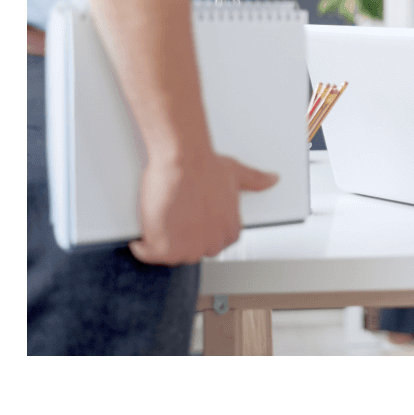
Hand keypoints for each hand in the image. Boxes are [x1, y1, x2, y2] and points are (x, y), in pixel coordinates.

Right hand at [129, 150, 278, 265]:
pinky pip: (147, 255)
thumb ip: (255, 181)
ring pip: (170, 256)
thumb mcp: (237, 174)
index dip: (198, 232)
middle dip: (181, 238)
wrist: (183, 159)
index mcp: (229, 232)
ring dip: (161, 244)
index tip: (190, 222)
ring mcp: (187, 248)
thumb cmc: (206, 166)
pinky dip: (141, 247)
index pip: (213, 244)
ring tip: (158, 222)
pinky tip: (141, 236)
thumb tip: (272, 180)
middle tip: (173, 219)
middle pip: (191, 252)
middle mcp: (211, 244)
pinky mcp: (162, 248)